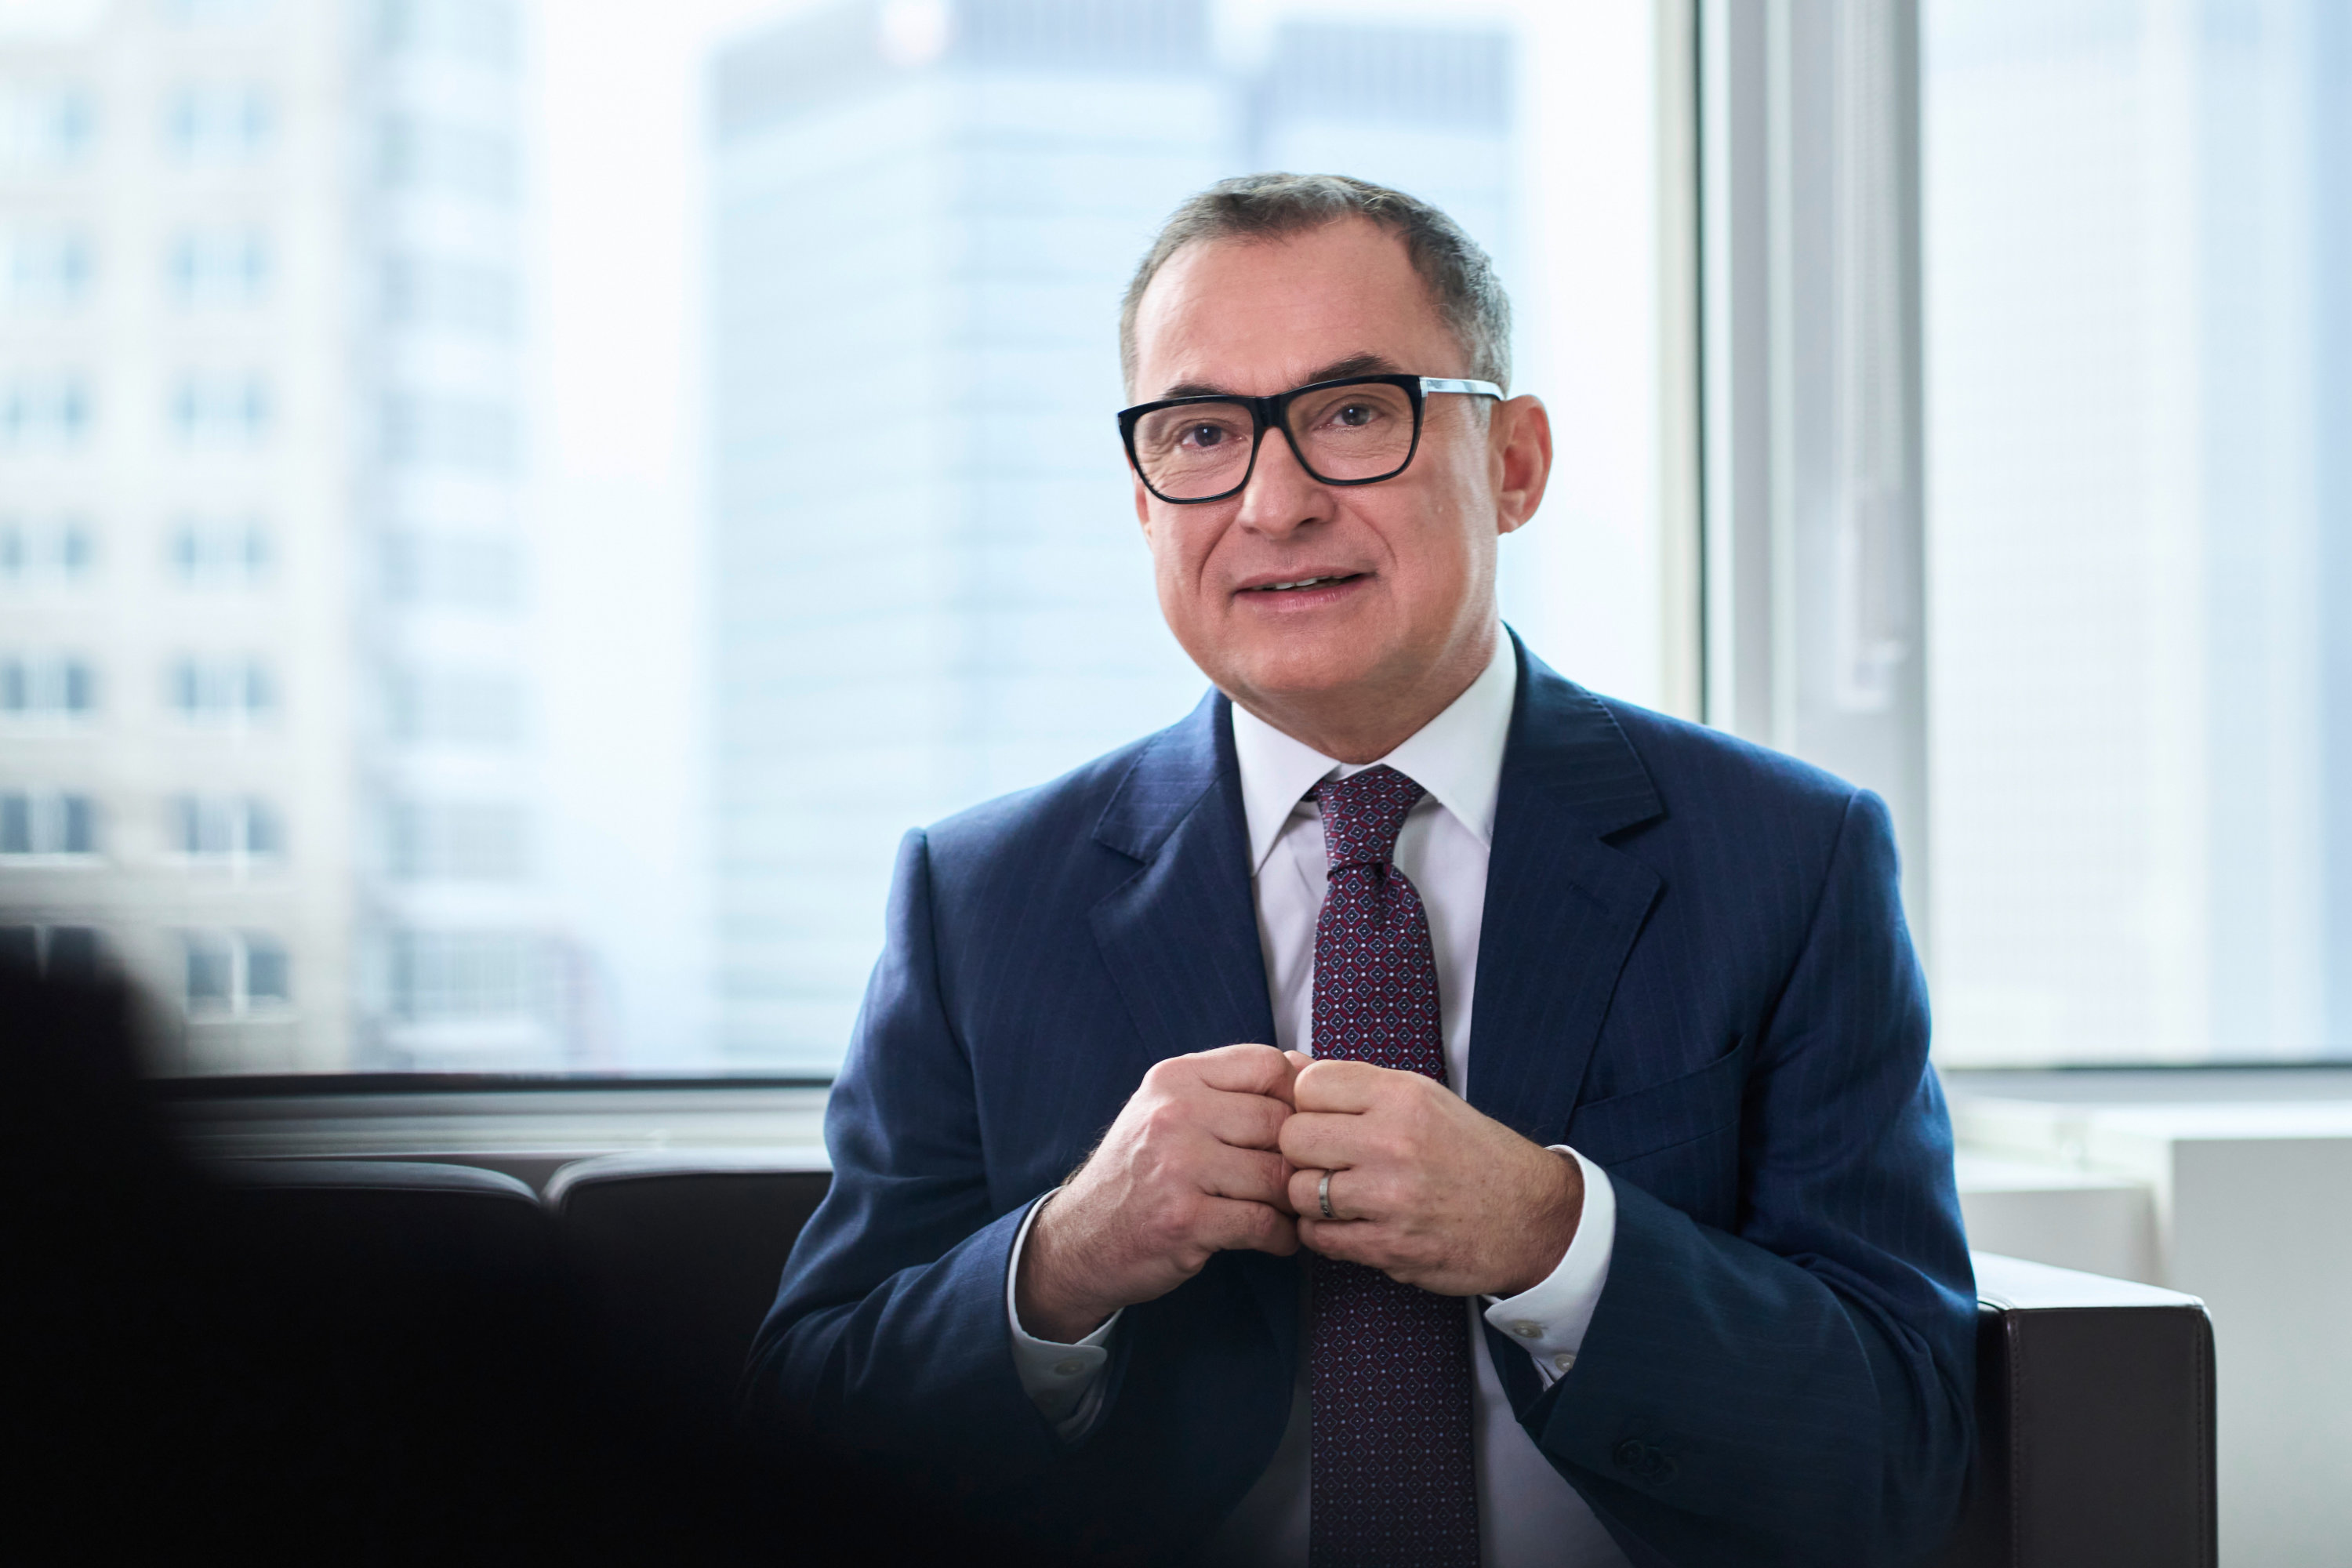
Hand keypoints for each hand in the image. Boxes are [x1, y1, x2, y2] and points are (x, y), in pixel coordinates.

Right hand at [1015, 1043, 1301, 1341]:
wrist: (1082, 1237)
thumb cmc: (1140, 1171)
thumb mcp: (1169, 1109)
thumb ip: (1230, 1087)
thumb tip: (1305, 1065)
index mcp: (1175, 1077)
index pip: (1268, 1064)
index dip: (1297, 1096)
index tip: (1296, 1126)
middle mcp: (1174, 1114)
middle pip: (1280, 1122)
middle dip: (1295, 1157)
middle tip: (1296, 1178)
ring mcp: (1177, 1167)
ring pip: (1277, 1176)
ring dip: (1292, 1201)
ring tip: (1285, 1210)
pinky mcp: (1185, 1220)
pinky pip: (1263, 1223)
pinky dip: (1281, 1237)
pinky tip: (1275, 1238)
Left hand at [1279, 1057, 1582, 1296]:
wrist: (1532, 1217)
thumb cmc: (1472, 1153)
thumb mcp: (1423, 1099)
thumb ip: (1355, 1085)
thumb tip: (1287, 1064)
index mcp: (1403, 1096)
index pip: (1309, 1084)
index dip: (1307, 1103)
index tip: (1325, 1118)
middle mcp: (1395, 1142)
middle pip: (1293, 1137)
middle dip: (1302, 1151)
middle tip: (1326, 1159)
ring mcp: (1391, 1198)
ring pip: (1299, 1191)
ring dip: (1310, 1196)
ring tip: (1338, 1194)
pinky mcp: (1390, 1247)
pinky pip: (1317, 1238)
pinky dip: (1322, 1233)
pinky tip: (1346, 1223)